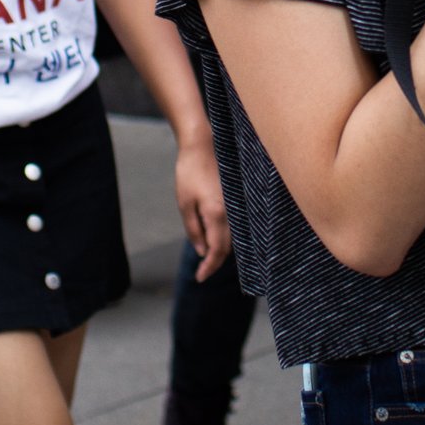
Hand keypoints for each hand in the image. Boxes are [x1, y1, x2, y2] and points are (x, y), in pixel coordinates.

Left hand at [174, 131, 232, 277]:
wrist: (202, 146)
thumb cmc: (190, 173)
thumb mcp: (185, 204)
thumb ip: (194, 230)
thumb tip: (202, 252)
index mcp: (217, 214)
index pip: (217, 251)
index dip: (210, 268)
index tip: (200, 279)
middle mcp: (233, 212)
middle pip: (229, 248)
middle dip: (216, 261)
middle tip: (203, 271)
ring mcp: (238, 205)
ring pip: (235, 238)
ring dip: (223, 249)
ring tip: (208, 256)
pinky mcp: (239, 199)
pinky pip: (237, 225)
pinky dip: (228, 236)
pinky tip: (217, 236)